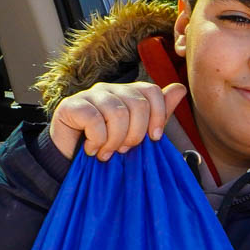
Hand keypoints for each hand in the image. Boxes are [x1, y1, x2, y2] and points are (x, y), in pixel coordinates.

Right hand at [50, 80, 185, 160]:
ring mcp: (89, 95)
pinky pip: (94, 120)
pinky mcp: (71, 105)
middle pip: (137, 104)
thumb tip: (180, 88)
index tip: (155, 138)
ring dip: (115, 141)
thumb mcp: (137, 133)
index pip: (152, 91)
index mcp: (127, 94)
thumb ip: (158, 112)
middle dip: (135, 134)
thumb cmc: (107, 147)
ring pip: (117, 113)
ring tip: (107, 153)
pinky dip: (97, 140)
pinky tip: (91, 149)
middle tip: (124, 149)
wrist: (70, 161)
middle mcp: (109, 89)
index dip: (159, 116)